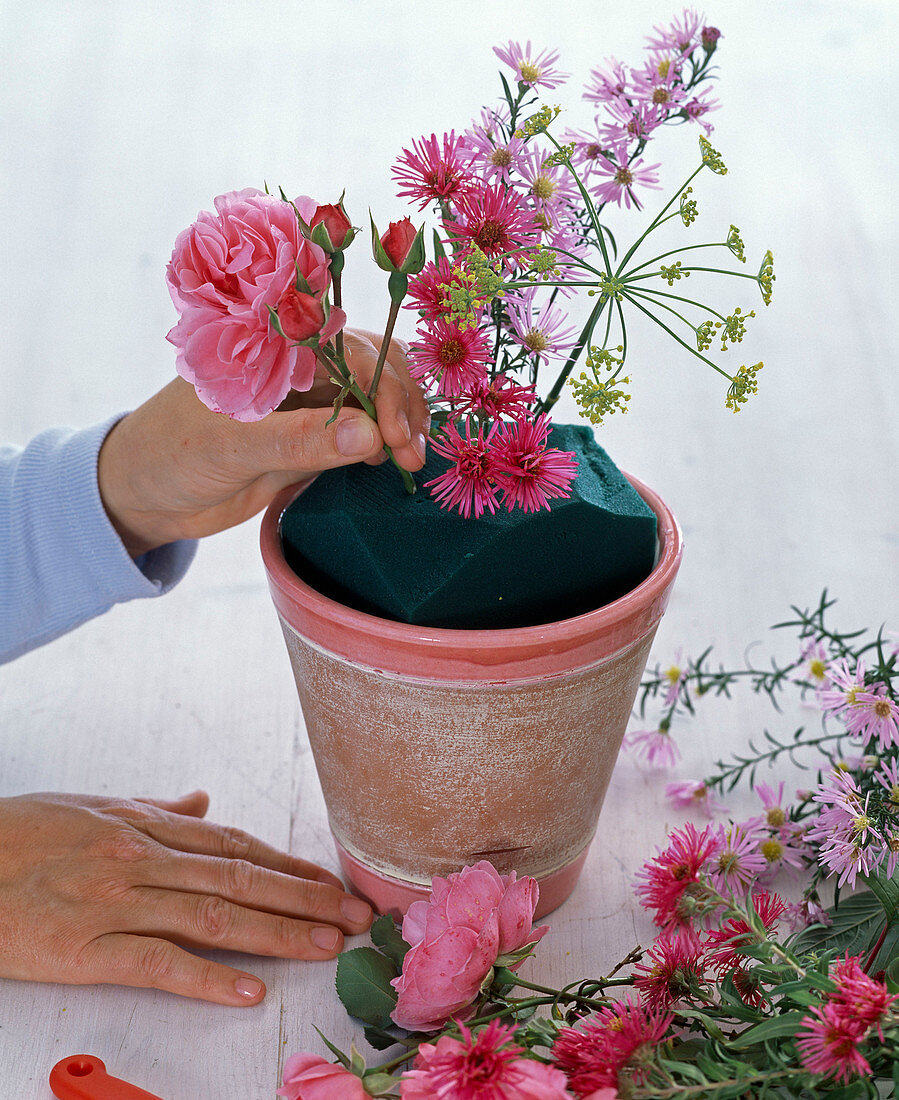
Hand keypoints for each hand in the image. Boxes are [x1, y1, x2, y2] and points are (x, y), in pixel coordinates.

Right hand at [0, 791, 373, 1004]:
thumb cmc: (23, 835)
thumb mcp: (93, 807)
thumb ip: (155, 810)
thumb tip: (202, 801)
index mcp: (144, 826)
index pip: (236, 845)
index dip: (289, 866)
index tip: (333, 883)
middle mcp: (140, 858)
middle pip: (239, 877)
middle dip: (304, 898)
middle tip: (355, 918)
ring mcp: (114, 901)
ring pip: (212, 915)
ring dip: (276, 933)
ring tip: (325, 946)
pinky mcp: (84, 947)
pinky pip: (156, 963)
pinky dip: (207, 976)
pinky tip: (249, 989)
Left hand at [98, 329, 428, 555]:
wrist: (146, 496)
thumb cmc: (170, 454)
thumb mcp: (229, 446)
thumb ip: (299, 440)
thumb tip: (371, 435)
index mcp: (274, 346)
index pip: (347, 347)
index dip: (382, 385)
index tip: (395, 434)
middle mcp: (298, 365)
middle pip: (374, 365)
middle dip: (402, 403)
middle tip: (413, 454)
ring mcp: (309, 402)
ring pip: (376, 397)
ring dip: (401, 423)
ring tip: (412, 462)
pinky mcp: (314, 438)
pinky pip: (363, 432)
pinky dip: (386, 444)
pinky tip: (396, 464)